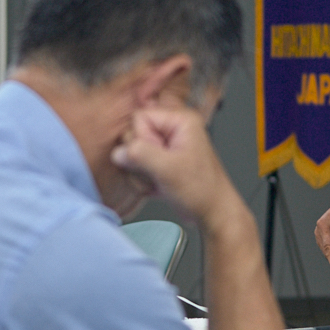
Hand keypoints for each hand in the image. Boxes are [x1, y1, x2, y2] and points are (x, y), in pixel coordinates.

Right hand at [111, 105, 237, 227]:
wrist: (211, 212)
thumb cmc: (201, 190)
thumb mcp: (169, 170)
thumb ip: (141, 155)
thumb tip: (118, 151)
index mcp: (180, 120)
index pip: (140, 117)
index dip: (141, 139)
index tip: (157, 157)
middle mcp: (172, 128)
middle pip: (133, 134)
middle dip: (139, 159)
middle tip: (159, 171)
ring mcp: (165, 145)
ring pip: (132, 151)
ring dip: (140, 172)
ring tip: (160, 180)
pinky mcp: (160, 159)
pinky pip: (136, 164)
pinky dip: (142, 179)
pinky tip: (158, 186)